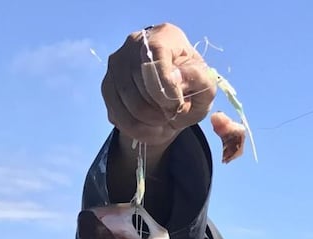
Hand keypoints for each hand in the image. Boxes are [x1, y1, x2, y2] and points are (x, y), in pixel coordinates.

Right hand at [102, 24, 217, 147]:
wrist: (171, 100)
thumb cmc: (191, 89)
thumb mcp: (205, 86)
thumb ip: (198, 79)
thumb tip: (174, 78)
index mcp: (165, 36)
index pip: (157, 56)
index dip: (166, 86)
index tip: (177, 104)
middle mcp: (136, 42)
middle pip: (142, 84)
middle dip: (162, 109)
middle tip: (173, 114)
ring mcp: (117, 63)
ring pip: (129, 102)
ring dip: (150, 122)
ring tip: (163, 121)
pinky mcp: (107, 84)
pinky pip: (117, 114)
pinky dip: (136, 129)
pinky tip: (149, 127)